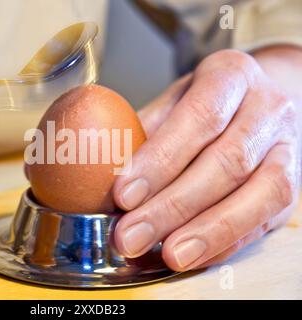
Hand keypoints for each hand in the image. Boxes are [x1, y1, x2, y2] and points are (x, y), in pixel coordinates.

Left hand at [112, 48, 301, 270]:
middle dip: (174, 206)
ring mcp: (288, 149)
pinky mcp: (291, 187)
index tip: (123, 194)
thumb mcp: (172, 101)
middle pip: (226, 162)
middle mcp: (268, 109)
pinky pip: (263, 220)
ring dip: (206, 231)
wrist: (260, 105)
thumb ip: (142, 132)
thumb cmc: (206, 104)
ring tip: (167, 255)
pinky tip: (192, 255)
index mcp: (231, 77)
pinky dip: (225, 243)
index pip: (199, 118)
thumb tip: (99, 172)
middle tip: (131, 235)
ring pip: (258, 195)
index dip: (160, 160)